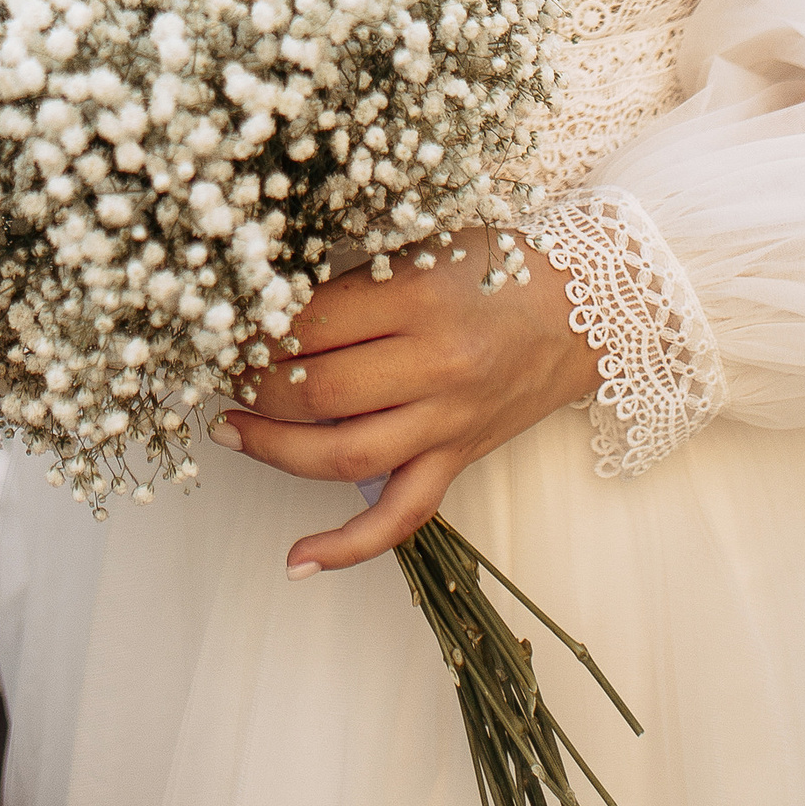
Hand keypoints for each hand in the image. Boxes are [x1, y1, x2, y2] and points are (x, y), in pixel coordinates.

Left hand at [216, 237, 600, 576]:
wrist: (586, 309)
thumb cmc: (495, 267)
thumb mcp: (422, 246)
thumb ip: (355, 279)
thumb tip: (268, 311)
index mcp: (417, 297)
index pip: (310, 324)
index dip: (256, 331)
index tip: (225, 327)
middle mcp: (434, 365)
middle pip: (317, 393)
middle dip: (252, 388)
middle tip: (218, 373)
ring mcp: (448, 421)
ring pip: (344, 456)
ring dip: (274, 449)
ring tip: (230, 432)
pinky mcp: (460, 459)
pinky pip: (402, 517)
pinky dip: (347, 546)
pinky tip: (297, 559)